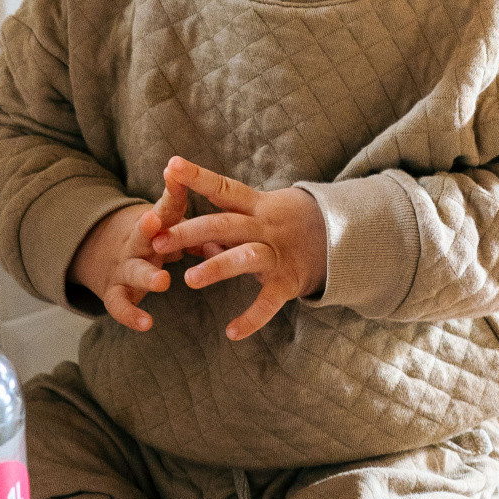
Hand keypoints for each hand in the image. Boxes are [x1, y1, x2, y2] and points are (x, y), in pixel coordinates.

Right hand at [66, 175, 189, 331]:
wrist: (105, 253)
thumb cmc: (154, 237)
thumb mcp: (170, 224)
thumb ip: (193, 222)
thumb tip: (221, 219)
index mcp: (154, 224)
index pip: (165, 206)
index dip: (171, 191)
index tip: (174, 174)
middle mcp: (136, 243)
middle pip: (141, 234)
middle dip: (146, 227)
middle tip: (152, 221)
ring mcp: (124, 267)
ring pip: (134, 271)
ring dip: (147, 276)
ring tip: (163, 282)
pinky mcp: (115, 292)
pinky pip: (119, 305)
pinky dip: (130, 315)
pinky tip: (146, 324)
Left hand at [147, 155, 327, 340]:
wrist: (341, 235)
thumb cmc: (287, 222)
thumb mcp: (262, 214)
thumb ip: (229, 225)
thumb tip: (195, 238)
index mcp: (256, 205)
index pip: (223, 187)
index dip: (197, 177)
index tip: (171, 166)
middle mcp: (265, 226)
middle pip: (224, 225)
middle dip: (189, 232)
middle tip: (157, 241)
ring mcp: (277, 254)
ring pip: (245, 257)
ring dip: (216, 267)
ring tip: (189, 280)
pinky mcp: (288, 281)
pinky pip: (268, 302)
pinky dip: (251, 318)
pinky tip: (231, 332)